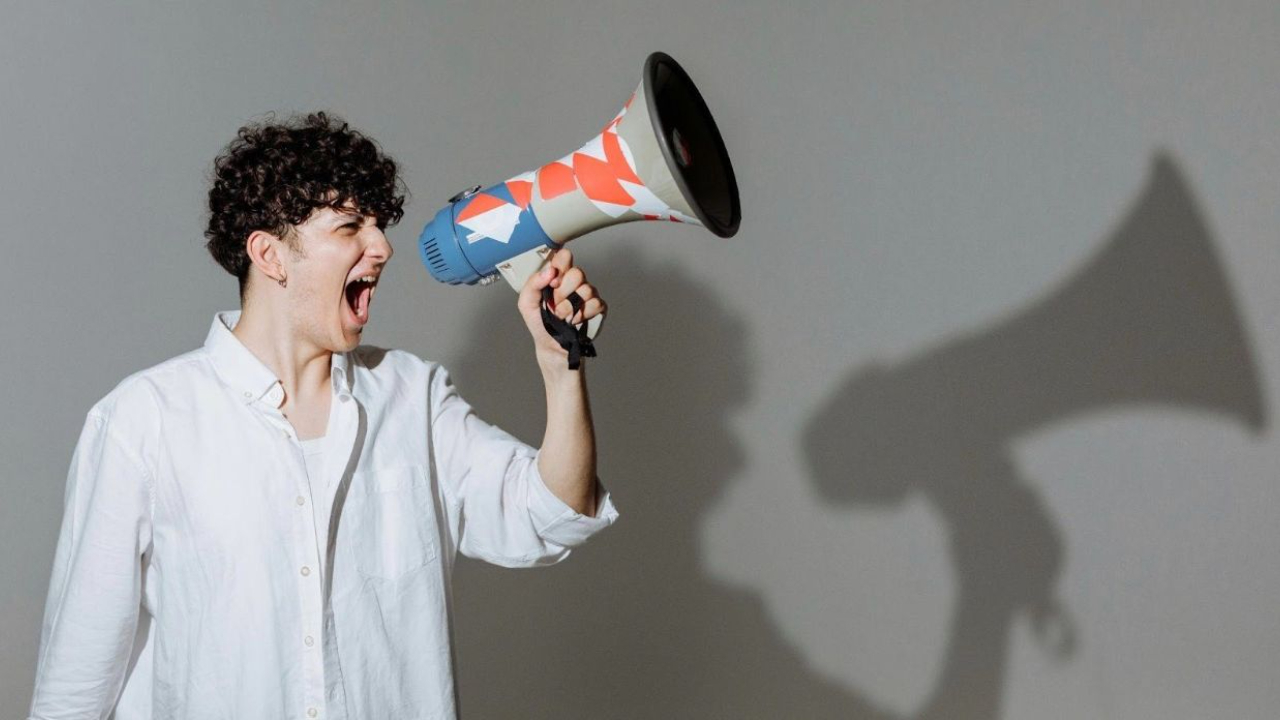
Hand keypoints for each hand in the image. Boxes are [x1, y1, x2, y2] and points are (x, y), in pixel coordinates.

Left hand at [516, 247, 606, 368]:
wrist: (551, 346)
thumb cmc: (540, 323)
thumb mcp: (526, 303)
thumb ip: (533, 283)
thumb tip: (549, 271)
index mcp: (558, 276)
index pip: (564, 256)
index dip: (560, 267)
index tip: (552, 282)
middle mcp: (574, 282)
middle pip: (578, 273)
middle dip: (563, 293)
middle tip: (555, 304)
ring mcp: (588, 294)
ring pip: (587, 289)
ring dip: (570, 308)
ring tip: (562, 316)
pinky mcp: (598, 308)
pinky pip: (596, 304)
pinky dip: (583, 315)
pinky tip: (575, 321)